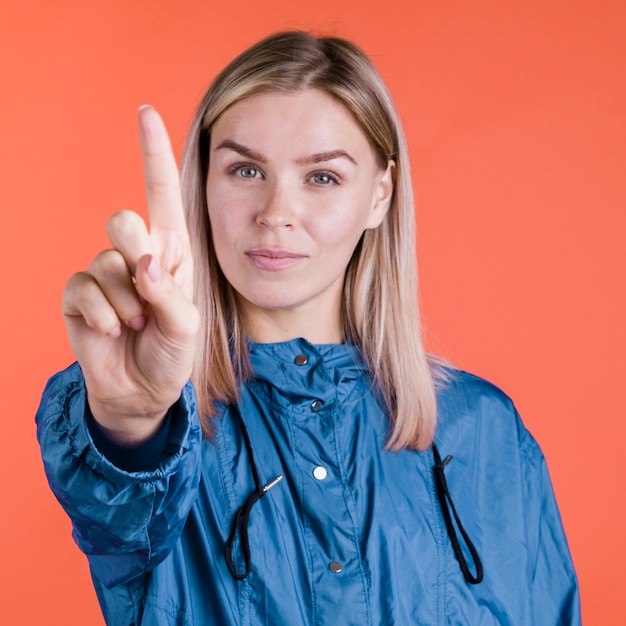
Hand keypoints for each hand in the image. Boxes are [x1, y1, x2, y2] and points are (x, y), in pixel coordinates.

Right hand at [62, 106, 199, 443]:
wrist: (143, 391)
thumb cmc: (172, 354)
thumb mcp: (186, 326)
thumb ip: (169, 294)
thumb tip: (141, 262)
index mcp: (171, 253)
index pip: (162, 194)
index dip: (153, 154)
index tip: (145, 112)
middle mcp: (137, 256)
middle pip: (123, 218)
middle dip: (134, 254)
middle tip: (148, 293)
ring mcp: (106, 275)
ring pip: (104, 260)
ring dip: (125, 301)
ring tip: (137, 326)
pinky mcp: (79, 296)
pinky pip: (81, 287)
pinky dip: (100, 313)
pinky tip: (112, 331)